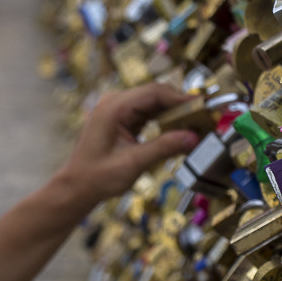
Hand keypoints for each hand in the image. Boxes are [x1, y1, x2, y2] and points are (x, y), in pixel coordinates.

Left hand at [56, 84, 198, 211]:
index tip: (203, 106)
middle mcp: (115, 102)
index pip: (154, 93)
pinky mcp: (121, 119)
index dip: (180, 98)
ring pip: (153, 102)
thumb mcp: (134, 163)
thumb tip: (194, 138)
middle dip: (180, 104)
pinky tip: (178, 128)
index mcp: (114, 107)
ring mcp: (117, 109)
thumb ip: (164, 147)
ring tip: (195, 122)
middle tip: (204, 116)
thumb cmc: (98, 177)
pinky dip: (164, 119)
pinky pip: (147, 113)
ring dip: (173, 111)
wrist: (77, 187)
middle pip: (155, 94)